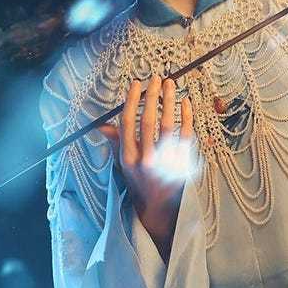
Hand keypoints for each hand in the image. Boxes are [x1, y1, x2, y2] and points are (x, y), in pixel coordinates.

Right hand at [99, 76, 193, 254]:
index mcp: (127, 157)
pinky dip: (187, 118)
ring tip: (171, 84)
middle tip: (156, 78)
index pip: (127, 123)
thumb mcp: (122, 162)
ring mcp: (164, 164)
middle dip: (152, 97)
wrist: (158, 209)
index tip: (136, 84)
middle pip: (148, 122)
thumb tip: (101, 125)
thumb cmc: (138, 180)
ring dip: (169, 102)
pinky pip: (186, 137)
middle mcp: (144, 160)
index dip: (131, 101)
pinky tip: (186, 103)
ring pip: (167, 127)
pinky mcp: (181, 165)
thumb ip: (115, 142)